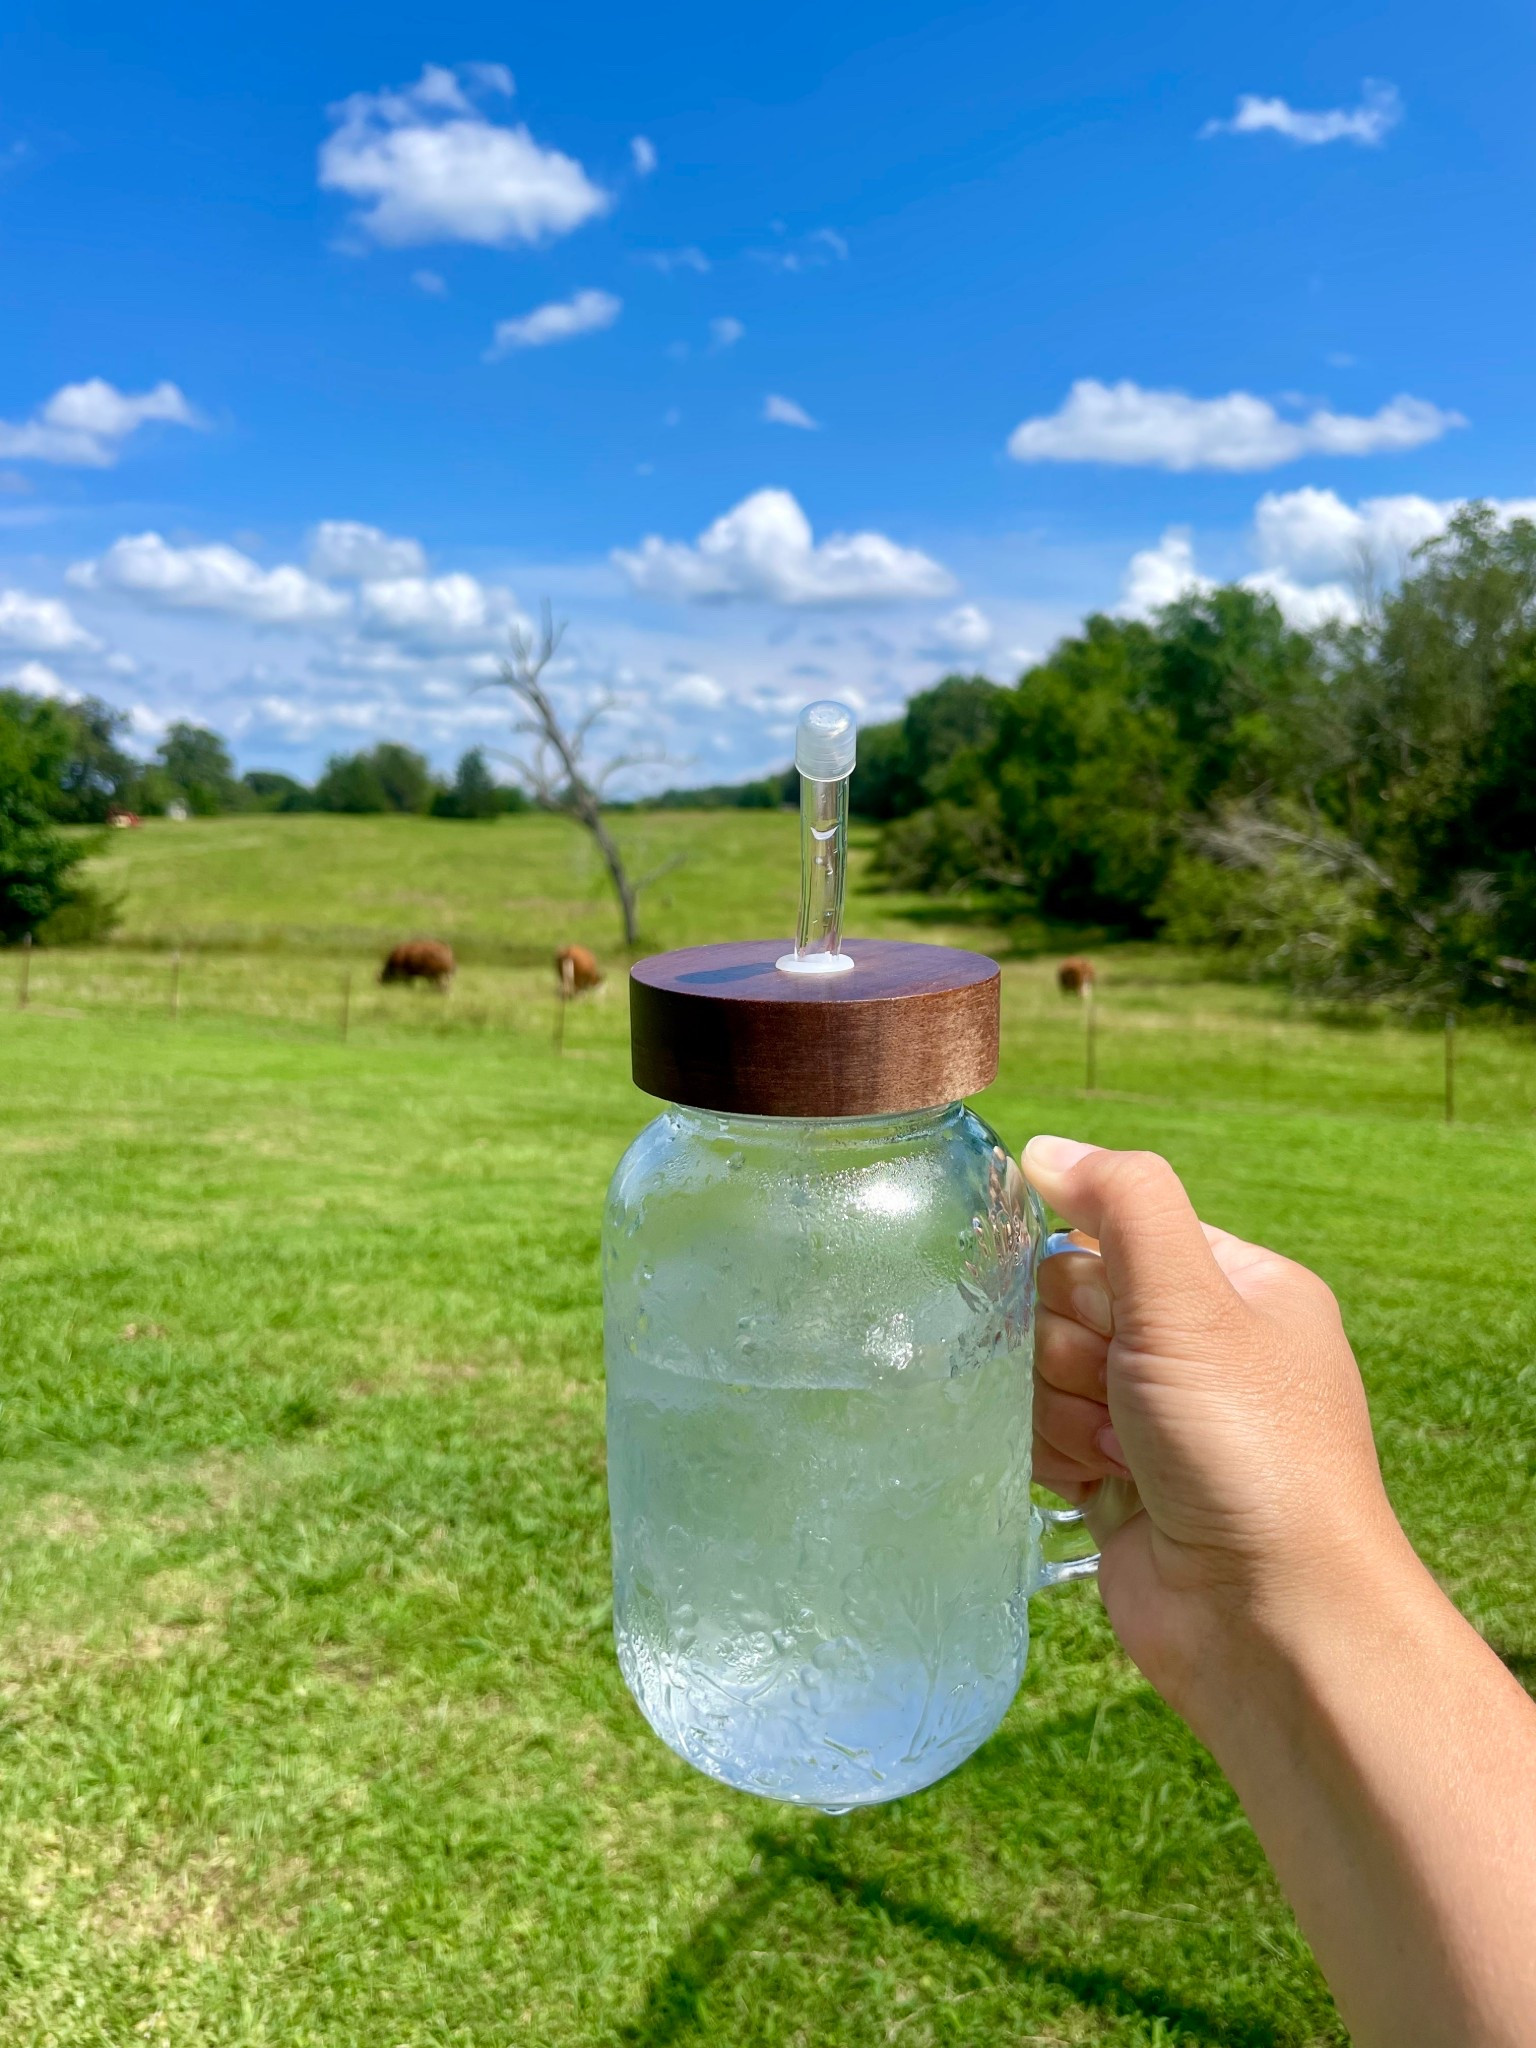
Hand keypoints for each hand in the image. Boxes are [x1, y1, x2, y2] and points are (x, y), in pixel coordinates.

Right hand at [1023, 1135, 1409, 1720]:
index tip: (1104, 1314)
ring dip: (1058, 1409)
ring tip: (1114, 1454)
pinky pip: (1038, 1433)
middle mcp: (1198, 1349)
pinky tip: (1088, 1484)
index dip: (1085, 1270)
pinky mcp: (1114, 1483)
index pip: (1113, 1231)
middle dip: (1069, 1348)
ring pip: (1040, 1369)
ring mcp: (1154, 1419)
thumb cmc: (1250, 1452)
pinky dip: (1048, 1454)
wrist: (1268, 1622)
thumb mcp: (1194, 1298)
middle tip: (1116, 1393)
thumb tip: (1044, 1150)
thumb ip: (1123, 1203)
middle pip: (1065, 1300)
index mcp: (1235, 1288)